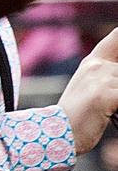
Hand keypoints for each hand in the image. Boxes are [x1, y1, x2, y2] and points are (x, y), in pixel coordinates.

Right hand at [60, 27, 117, 153]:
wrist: (58, 134)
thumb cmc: (80, 116)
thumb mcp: (92, 88)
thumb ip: (109, 73)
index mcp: (93, 61)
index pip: (117, 36)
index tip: (117, 63)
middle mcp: (97, 65)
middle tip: (111, 96)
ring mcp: (100, 79)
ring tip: (110, 106)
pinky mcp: (104, 95)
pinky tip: (111, 112)